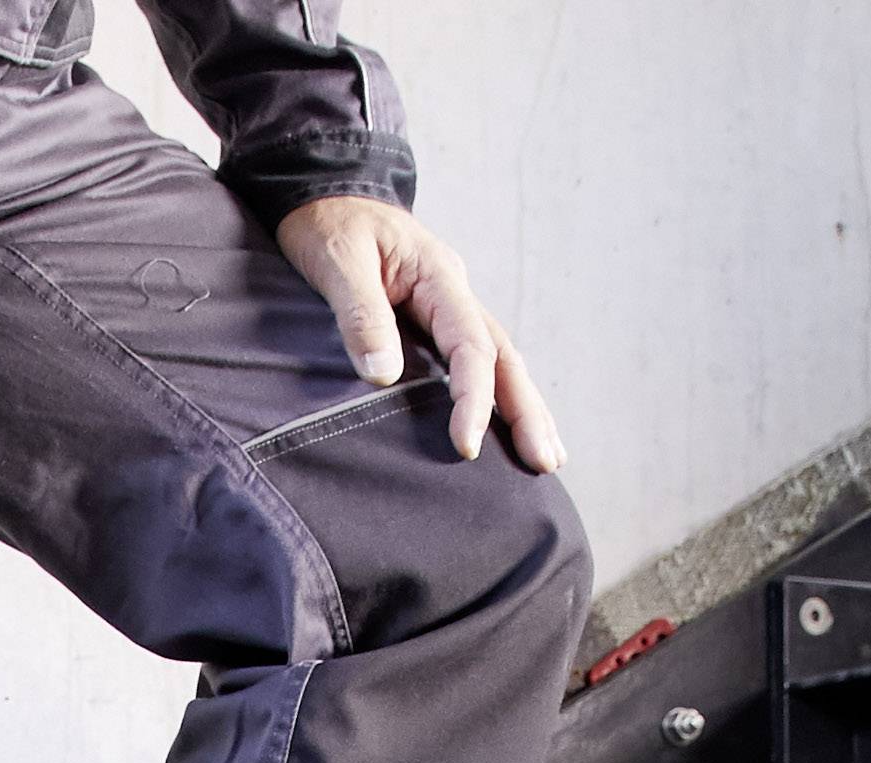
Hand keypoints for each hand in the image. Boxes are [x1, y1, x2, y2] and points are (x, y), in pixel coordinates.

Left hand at [275, 194, 560, 471]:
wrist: (323, 191)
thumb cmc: (327, 223)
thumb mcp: (337, 260)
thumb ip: (360, 314)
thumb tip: (383, 375)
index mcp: (438, 275)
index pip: (470, 344)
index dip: (473, 397)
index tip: (467, 445)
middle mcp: (454, 291)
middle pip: (503, 356)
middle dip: (526, 410)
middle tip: (544, 463)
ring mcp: (448, 305)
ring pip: (499, 359)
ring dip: (524, 407)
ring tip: (546, 458)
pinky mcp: (435, 318)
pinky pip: (476, 359)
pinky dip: (498, 393)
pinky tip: (511, 425)